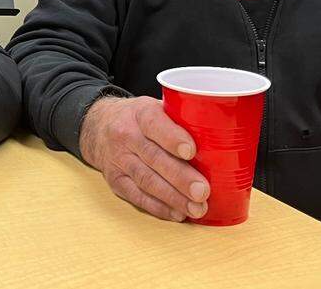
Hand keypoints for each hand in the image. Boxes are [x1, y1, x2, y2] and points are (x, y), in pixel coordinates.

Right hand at [79, 96, 209, 221]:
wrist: (98, 126)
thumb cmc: (139, 118)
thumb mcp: (155, 107)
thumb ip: (180, 119)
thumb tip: (222, 138)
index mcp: (140, 113)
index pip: (154, 124)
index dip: (172, 138)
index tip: (191, 151)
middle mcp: (126, 136)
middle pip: (153, 157)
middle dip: (180, 177)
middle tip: (203, 191)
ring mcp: (118, 160)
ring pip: (146, 181)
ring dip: (173, 197)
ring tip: (196, 208)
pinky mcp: (116, 181)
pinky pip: (137, 196)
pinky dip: (158, 207)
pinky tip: (177, 213)